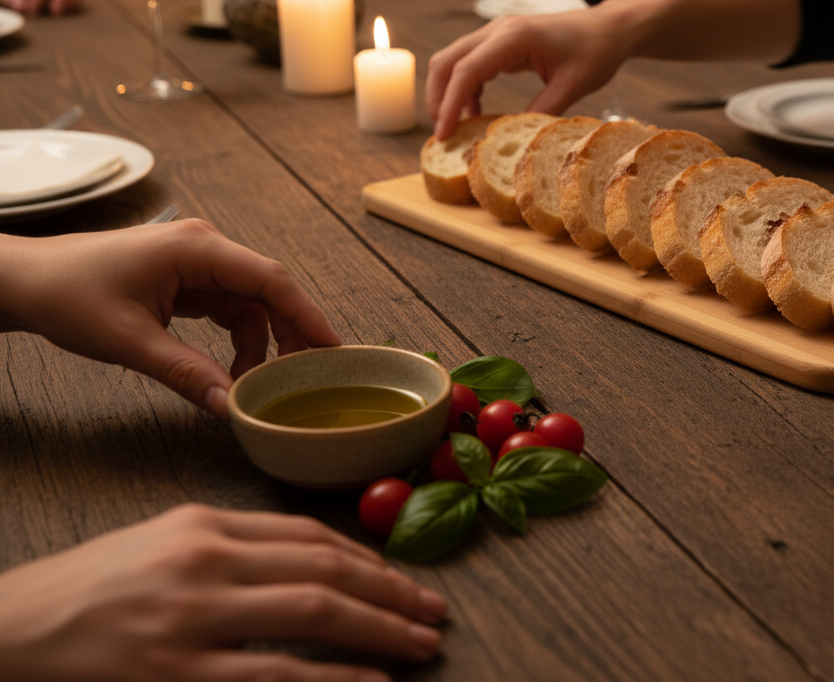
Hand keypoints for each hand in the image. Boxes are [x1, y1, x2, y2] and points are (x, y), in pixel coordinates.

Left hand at [0, 220, 340, 418]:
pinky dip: (238, 341)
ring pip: (251, 305)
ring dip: (261, 344)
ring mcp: (197, 263)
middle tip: (308, 375)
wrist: (25, 280)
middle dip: (290, 333)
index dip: (307, 314)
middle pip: (269, 291)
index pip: (270, 279)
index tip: (332, 347)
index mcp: (196, 249)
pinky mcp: (187, 280)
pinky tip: (231, 371)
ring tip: (254, 384)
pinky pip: (229, 310)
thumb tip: (228, 405)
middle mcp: (205, 248)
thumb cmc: (67, 294)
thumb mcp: (128, 341)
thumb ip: (184, 373)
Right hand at [0, 504, 445, 680]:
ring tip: (421, 645)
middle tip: (434, 611)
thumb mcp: (164, 546)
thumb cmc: (89, 592)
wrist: (9, 634)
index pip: (310, 535)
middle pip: (326, 570)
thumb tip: (318, 568)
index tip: (405, 580)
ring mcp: (190, 620)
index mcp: (204, 525)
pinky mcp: (176, 675)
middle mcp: (204, 562)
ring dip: (380, 632)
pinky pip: (273, 676)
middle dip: (392, 592)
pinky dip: (332, 679)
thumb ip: (236, 549)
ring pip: (312, 615)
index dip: (371, 559)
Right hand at [426, 8, 630, 137]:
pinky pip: (470, 64)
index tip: (444, 133)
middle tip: (442, 133)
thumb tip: (513, 137)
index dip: (450, 104)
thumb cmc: (595, 52)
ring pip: (453, 61)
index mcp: (514, 37)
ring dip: (447, 92)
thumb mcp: (573, 86)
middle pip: (447, 61)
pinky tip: (476, 113)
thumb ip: (542, 111)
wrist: (607, 29)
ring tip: (455, 127)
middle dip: (437, 98)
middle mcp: (498, 30)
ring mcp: (496, 33)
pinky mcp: (501, 42)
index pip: (467, 71)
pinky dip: (465, 88)